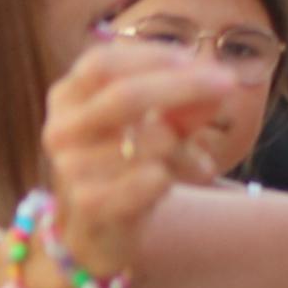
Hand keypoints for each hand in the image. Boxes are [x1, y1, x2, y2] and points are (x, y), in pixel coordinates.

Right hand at [43, 41, 234, 278]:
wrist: (98, 231)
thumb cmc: (128, 165)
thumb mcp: (156, 126)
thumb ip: (184, 104)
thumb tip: (222, 83)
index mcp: (67, 97)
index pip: (102, 63)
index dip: (149, 56)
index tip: (194, 59)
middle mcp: (60, 129)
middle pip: (124, 96)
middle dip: (183, 86)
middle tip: (227, 84)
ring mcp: (70, 168)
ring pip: (150, 141)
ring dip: (185, 148)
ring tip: (193, 163)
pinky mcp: (89, 204)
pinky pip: (151, 178)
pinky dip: (171, 176)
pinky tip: (168, 182)